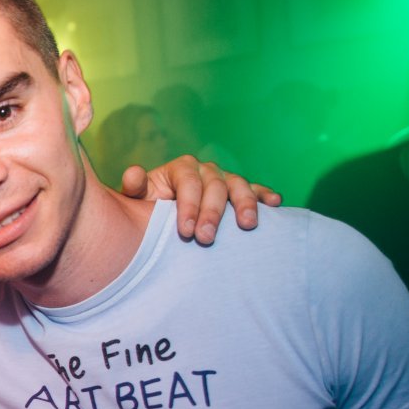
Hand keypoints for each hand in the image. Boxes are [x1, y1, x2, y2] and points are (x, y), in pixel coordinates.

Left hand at [123, 156, 281, 244]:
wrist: (162, 218)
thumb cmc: (149, 210)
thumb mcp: (138, 200)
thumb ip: (134, 188)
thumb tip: (133, 173)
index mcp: (181, 169)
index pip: (188, 182)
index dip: (188, 205)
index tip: (184, 231)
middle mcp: (205, 171)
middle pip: (214, 186)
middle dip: (212, 213)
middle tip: (207, 239)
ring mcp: (225, 181)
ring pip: (239, 186)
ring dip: (245, 204)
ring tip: (247, 225)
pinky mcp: (240, 193)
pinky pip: (256, 190)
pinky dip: (266, 195)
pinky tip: (276, 203)